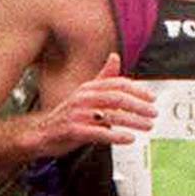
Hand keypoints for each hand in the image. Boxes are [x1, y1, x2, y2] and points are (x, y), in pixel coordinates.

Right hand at [38, 55, 157, 150]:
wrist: (40, 134)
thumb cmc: (67, 116)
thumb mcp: (85, 94)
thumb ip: (103, 78)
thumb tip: (115, 57)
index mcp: (88, 88)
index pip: (117, 84)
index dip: (137, 90)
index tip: (151, 98)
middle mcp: (82, 98)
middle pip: (117, 98)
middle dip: (138, 105)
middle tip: (153, 112)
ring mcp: (77, 114)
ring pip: (110, 115)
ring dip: (132, 121)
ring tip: (147, 126)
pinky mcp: (72, 130)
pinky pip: (98, 132)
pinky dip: (115, 135)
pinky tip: (128, 138)